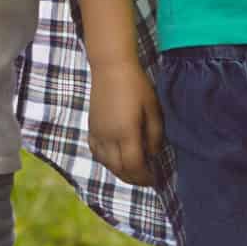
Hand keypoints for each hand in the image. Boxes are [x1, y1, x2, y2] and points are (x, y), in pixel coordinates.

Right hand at [87, 62, 163, 185]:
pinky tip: (115, 158)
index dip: (144, 177)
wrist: (111, 67)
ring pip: (106, 163)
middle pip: (119, 169)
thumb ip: (155, 134)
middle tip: (146, 179)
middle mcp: (109, 136)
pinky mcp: (91, 127)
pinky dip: (106, 161)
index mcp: (126, 132)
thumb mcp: (153, 108)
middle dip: (133, 179)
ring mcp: (98, 133)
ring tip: (133, 171)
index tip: (155, 179)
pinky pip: (96, 152)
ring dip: (120, 172)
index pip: (134, 165)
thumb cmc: (136, 85)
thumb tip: (152, 154)